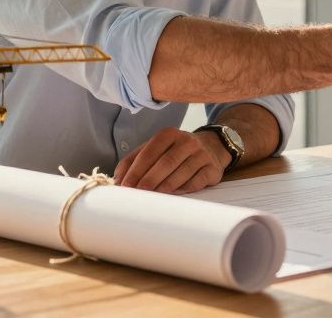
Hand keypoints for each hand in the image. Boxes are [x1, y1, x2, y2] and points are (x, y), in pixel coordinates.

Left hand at [113, 127, 228, 193]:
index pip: (150, 152)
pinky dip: (184, 189)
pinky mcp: (213, 168)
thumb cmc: (175, 151)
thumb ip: (135, 160)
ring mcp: (202, 154)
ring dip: (166, 186)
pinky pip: (197, 181)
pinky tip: (174, 195)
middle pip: (166, 162)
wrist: (212, 147)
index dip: (136, 169)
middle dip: (150, 179)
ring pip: (182, 172)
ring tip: (154, 197)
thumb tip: (118, 179)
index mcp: (168, 134)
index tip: (126, 185)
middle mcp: (187, 141)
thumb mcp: (156, 149)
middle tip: (138, 193)